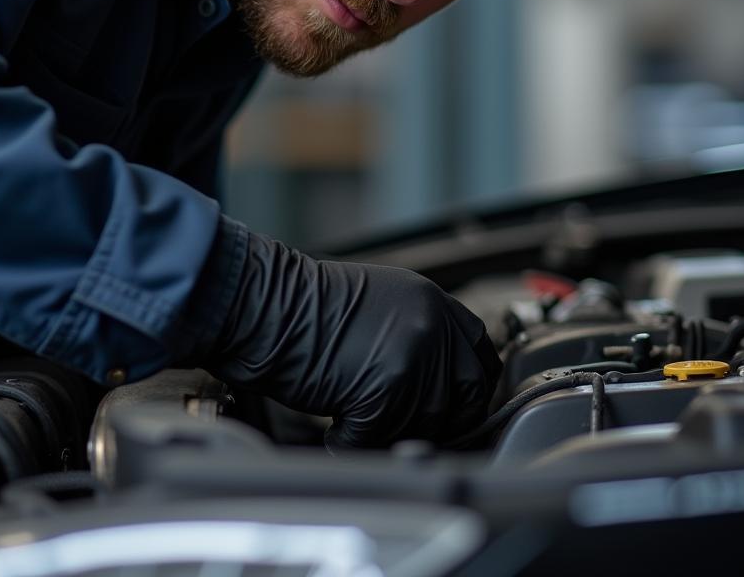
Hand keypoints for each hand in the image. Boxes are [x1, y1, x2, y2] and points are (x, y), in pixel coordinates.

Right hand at [205, 232, 501, 449]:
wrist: (263, 301)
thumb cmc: (304, 301)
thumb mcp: (380, 299)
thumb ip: (418, 330)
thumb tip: (438, 380)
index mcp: (432, 302)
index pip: (480, 354)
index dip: (468, 384)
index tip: (454, 402)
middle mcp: (431, 329)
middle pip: (465, 397)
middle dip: (441, 418)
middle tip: (403, 423)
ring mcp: (411, 361)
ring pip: (425, 425)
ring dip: (390, 432)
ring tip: (354, 419)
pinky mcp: (382, 393)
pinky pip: (379, 440)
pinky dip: (350, 443)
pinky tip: (332, 429)